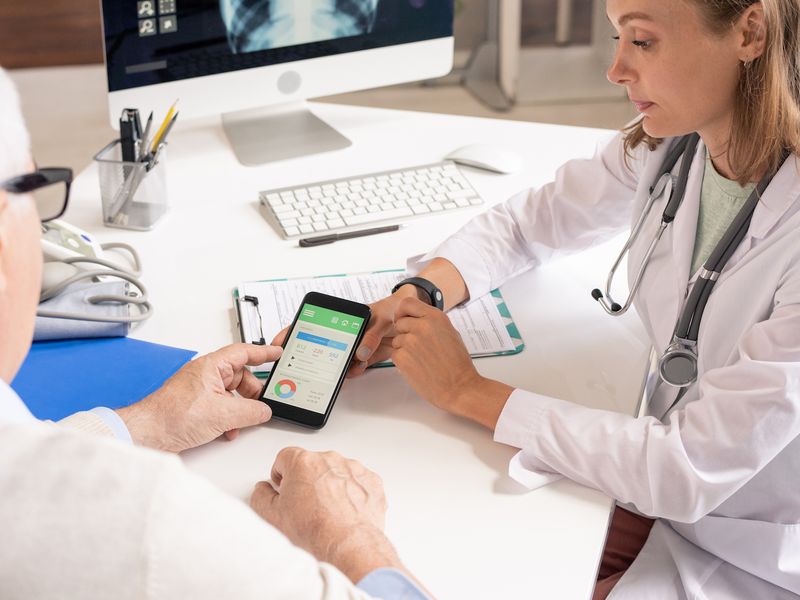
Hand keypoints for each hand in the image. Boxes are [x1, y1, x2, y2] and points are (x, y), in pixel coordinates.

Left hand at [116, 343, 280, 451]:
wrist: (147, 433)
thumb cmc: (172, 416)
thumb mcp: (222, 414)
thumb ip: (250, 411)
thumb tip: (264, 411)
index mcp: (211, 366)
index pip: (244, 352)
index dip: (264, 352)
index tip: (277, 352)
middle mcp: (205, 375)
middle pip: (240, 376)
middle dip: (252, 392)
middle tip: (262, 403)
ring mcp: (199, 390)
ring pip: (230, 394)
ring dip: (239, 408)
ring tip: (242, 421)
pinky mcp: (195, 405)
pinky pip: (220, 406)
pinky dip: (227, 417)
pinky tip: (227, 430)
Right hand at [250, 447, 402, 582]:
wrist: (348, 546)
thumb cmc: (314, 532)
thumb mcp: (271, 516)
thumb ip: (261, 495)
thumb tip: (263, 489)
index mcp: (303, 462)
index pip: (285, 457)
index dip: (281, 473)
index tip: (283, 486)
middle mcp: (330, 459)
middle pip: (312, 464)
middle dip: (307, 480)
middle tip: (305, 507)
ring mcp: (353, 469)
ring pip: (336, 472)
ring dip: (331, 486)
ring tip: (327, 514)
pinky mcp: (371, 481)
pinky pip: (357, 482)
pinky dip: (352, 493)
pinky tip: (345, 513)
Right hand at [269, 284, 419, 378]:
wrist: (414, 316)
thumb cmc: (394, 308)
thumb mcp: (383, 316)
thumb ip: (372, 333)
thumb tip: (360, 352)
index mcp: (340, 318)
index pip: (309, 323)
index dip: (290, 333)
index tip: (278, 343)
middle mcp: (342, 332)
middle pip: (318, 345)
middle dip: (309, 357)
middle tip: (299, 366)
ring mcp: (352, 345)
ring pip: (335, 359)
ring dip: (334, 367)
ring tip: (339, 372)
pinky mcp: (365, 356)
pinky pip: (353, 367)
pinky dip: (352, 372)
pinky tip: (354, 372)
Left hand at [391, 297, 479, 410]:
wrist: (459, 388)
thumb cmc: (458, 364)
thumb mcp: (450, 333)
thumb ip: (432, 323)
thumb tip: (417, 319)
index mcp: (435, 317)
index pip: (407, 303)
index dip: (402, 312)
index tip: (403, 318)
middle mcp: (421, 326)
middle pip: (399, 322)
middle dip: (405, 333)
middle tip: (418, 346)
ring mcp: (410, 341)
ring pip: (396, 339)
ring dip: (404, 348)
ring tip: (422, 359)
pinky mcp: (401, 357)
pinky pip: (395, 353)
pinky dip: (403, 360)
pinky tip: (418, 367)